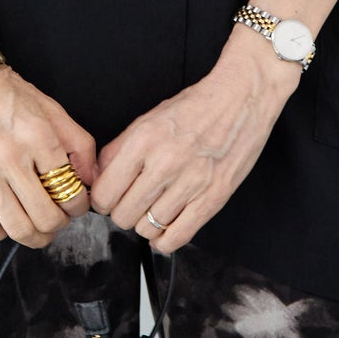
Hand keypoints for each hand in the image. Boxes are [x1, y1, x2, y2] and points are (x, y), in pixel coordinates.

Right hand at [0, 63, 97, 247]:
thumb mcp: (50, 108)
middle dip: (59, 224)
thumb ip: (78, 143)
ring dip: (35, 236)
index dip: (78, 206)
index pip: (71, 192)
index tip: (75, 204)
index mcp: (38, 137)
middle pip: (46, 217)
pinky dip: (0, 234)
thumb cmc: (5, 93)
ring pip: (18, 228)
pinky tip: (6, 222)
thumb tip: (90, 180)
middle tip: (58, 218)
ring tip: (38, 228)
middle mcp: (10, 157)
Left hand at [88, 32, 299, 253]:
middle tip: (131, 201)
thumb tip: (97, 179)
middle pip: (123, 215)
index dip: (102, 199)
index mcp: (144, 139)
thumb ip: (117, 149)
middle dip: (122, 212)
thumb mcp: (148, 118)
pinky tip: (165, 226)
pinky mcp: (213, 198)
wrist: (241, 97)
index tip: (109, 197)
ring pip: (147, 228)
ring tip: (153, 207)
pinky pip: (177, 237)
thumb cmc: (195, 106)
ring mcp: (191, 182)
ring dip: (145, 223)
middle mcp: (165, 162)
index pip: (105, 193)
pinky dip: (165, 240)